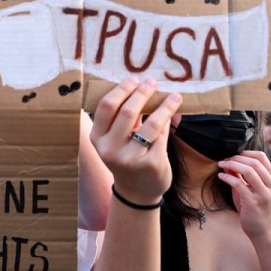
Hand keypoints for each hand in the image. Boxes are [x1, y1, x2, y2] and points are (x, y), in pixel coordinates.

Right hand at [90, 77, 181, 205]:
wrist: (136, 191)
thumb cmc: (126, 156)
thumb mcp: (115, 139)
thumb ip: (122, 117)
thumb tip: (141, 86)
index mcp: (97, 138)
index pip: (107, 106)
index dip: (122, 90)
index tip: (134, 79)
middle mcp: (110, 149)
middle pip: (127, 112)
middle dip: (142, 93)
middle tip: (151, 82)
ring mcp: (131, 159)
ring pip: (150, 124)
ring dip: (164, 106)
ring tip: (174, 96)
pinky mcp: (152, 164)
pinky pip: (162, 136)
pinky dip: (168, 122)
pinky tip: (173, 113)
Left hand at [218, 150, 270, 238]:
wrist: (263, 232)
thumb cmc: (255, 209)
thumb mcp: (250, 189)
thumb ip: (240, 176)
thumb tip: (227, 161)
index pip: (262, 157)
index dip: (246, 152)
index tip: (233, 153)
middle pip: (254, 162)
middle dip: (236, 157)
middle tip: (224, 158)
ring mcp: (264, 195)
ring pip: (248, 171)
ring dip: (232, 164)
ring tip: (221, 164)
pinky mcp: (253, 203)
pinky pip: (239, 184)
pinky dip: (228, 177)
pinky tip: (221, 176)